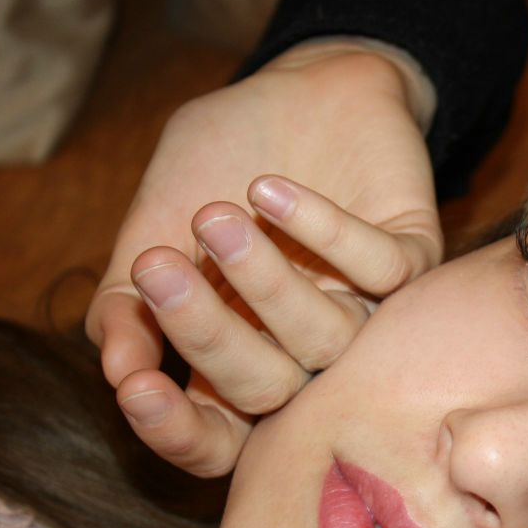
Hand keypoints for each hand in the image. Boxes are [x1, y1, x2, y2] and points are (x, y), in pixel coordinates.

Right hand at [116, 176, 393, 475]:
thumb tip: (116, 370)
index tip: (134, 386)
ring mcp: (366, 312)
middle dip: (207, 334)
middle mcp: (308, 354)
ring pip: (326, 337)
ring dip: (266, 281)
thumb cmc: (218, 164)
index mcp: (244, 362)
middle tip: (159, 266)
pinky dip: (323, 231)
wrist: (297, 88)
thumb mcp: (153, 227)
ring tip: (215, 217)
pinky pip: (377, 268)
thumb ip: (130, 304)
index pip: (220, 440)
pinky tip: (268, 192)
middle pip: (268, 391)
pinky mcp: (412, 258)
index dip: (179, 429)